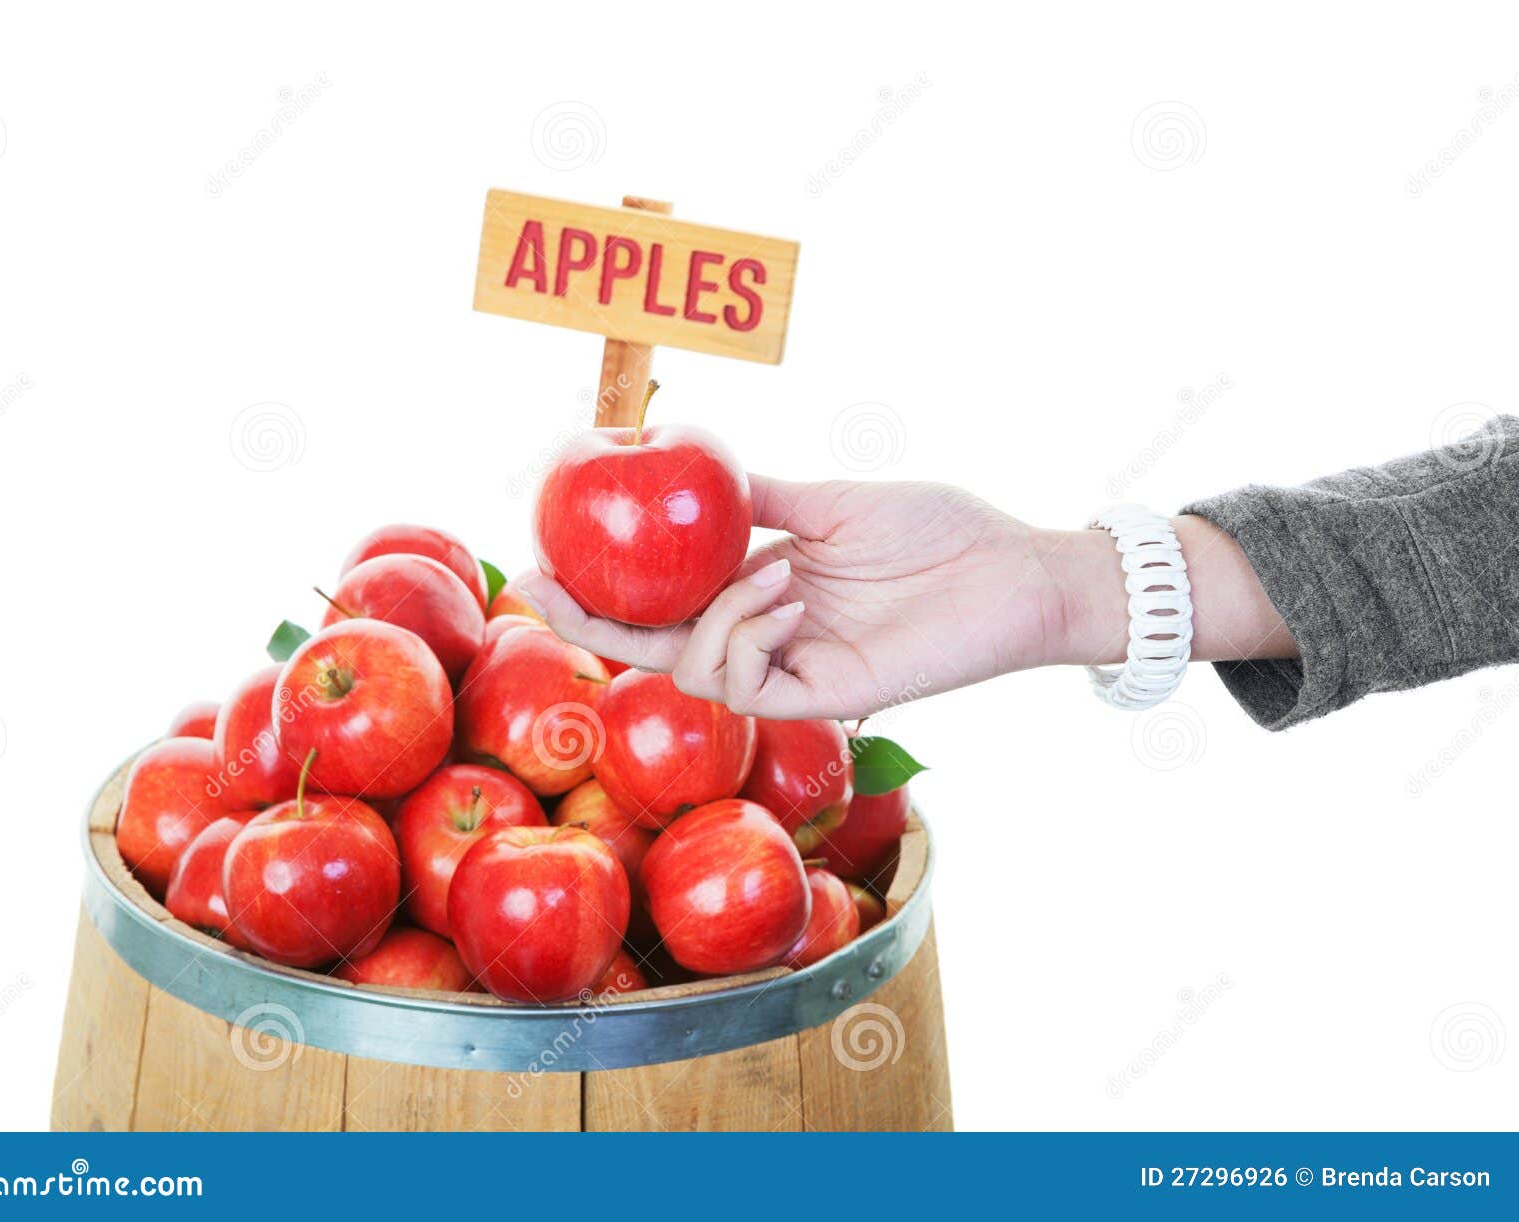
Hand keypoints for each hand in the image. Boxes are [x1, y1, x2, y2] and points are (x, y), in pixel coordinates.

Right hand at [515, 475, 1100, 718]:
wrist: (1012, 568)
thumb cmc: (935, 529)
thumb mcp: (831, 501)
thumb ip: (762, 498)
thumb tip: (692, 469)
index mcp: (760, 592)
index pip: (662, 604)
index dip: (600, 590)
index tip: (544, 553)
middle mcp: (766, 637)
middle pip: (654, 649)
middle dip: (592, 621)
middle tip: (546, 582)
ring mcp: (794, 670)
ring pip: (697, 672)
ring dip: (718, 614)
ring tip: (776, 570)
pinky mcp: (827, 697)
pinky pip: (748, 686)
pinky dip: (751, 636)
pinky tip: (789, 597)